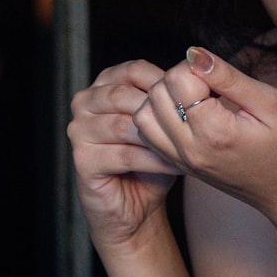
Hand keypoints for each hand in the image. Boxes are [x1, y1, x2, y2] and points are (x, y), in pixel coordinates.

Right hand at [68, 60, 181, 250]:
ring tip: (187, 146)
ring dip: (159, 137)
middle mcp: (84, 103)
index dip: (166, 81)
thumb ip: (169, 99)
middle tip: (191, 122)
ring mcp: (78, 131)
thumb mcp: (161, 123)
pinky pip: (125, 155)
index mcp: (103, 85)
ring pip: (124, 125)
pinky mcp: (82, 160)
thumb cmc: (150, 160)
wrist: (135, 206)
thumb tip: (198, 76)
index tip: (193, 97)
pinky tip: (176, 166)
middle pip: (124, 95)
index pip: (133, 69)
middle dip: (160, 109)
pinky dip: (154, 161)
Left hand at [133, 47, 276, 227]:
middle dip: (179, 79)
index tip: (223, 78)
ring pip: (143, 117)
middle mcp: (190, 151)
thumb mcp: (272, 103)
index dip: (198, 67)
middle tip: (212, 86)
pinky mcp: (181, 166)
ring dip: (164, 98)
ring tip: (198, 98)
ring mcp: (183, 162)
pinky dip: (160, 117)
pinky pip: (150, 135)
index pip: (177, 79)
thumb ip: (229, 78)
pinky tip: (189, 114)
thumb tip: (194, 53)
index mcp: (214, 133)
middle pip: (155, 95)